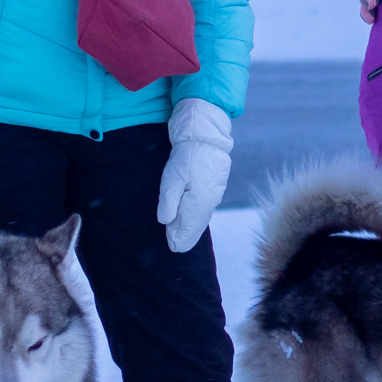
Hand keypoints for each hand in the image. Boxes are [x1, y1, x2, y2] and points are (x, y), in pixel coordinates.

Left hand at [157, 98, 232, 251]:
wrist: (206, 133)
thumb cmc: (187, 154)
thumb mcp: (172, 177)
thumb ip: (169, 202)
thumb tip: (166, 222)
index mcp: (200, 202)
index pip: (188, 228)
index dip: (178, 239)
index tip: (172, 248)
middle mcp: (210, 201)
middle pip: (196, 225)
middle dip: (185, 236)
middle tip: (175, 247)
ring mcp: (214, 193)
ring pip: (201, 216)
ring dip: (191, 226)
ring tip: (183, 237)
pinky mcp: (215, 185)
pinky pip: (205, 207)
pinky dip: (197, 216)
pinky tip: (193, 217)